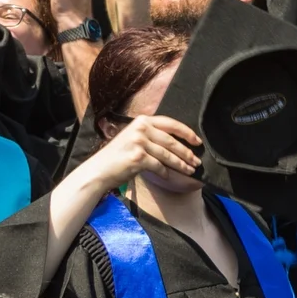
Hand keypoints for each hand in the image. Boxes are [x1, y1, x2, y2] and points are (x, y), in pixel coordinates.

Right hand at [88, 112, 203, 189]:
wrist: (98, 170)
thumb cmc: (118, 156)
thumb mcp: (134, 138)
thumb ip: (151, 135)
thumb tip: (177, 142)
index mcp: (142, 121)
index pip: (171, 123)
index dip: (187, 132)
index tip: (197, 141)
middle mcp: (141, 128)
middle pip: (171, 141)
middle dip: (187, 152)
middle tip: (197, 161)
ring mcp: (139, 142)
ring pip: (168, 155)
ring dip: (181, 164)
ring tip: (190, 170)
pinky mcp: (138, 157)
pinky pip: (159, 166)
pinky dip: (165, 173)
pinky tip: (169, 176)